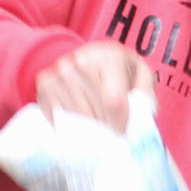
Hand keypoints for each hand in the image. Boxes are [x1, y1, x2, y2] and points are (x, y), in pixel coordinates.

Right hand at [35, 39, 149, 129]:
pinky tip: (77, 121)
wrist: (88, 57)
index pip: (114, 102)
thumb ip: (146, 92)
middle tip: (110, 131)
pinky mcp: (45, 83)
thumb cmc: (119, 70)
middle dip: (104, 127)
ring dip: (87, 128)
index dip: (119, 123)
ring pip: (75, 116)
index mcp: (110, 57)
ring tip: (96, 125)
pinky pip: (55, 115)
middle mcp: (82, 60)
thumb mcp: (140, 74)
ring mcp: (61, 71)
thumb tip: (145, 112)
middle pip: (94, 112)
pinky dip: (67, 125)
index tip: (121, 132)